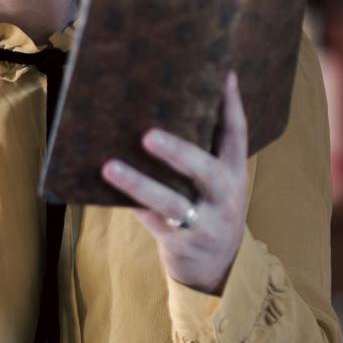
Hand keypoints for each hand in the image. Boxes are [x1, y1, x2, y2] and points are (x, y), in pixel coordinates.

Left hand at [101, 71, 249, 293]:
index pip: (237, 134)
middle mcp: (225, 196)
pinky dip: (132, 205)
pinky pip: (152, 222)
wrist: (217, 268)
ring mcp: (206, 223)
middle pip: (204, 170)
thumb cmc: (208, 209)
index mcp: (234, 172)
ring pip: (171, 203)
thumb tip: (166, 103)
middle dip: (177, 151)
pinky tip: (105, 190)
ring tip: (109, 167)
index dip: (232, 104)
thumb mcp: (217, 181)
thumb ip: (202, 149)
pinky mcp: (183, 244)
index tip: (223, 74)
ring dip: (139, 185)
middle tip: (147, 135)